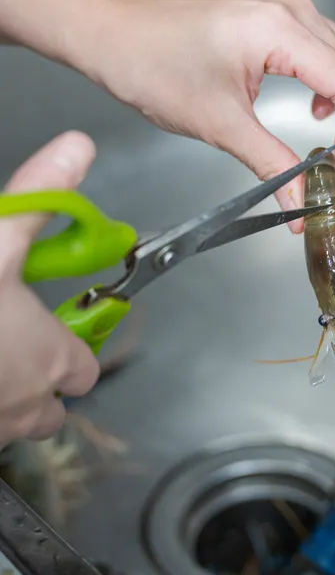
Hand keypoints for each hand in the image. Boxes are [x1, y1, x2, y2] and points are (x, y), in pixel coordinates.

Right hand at [0, 132, 99, 448]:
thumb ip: (38, 197)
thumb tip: (78, 147)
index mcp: (50, 358)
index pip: (84, 370)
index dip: (70, 351)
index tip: (49, 330)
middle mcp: (26, 406)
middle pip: (50, 411)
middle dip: (36, 388)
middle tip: (6, 348)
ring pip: (9, 427)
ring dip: (0, 404)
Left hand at [85, 0, 334, 229]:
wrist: (114, 30)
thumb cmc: (150, 62)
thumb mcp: (217, 123)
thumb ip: (271, 163)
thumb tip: (300, 203)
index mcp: (280, 28)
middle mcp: (294, 10)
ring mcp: (289, 8)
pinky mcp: (279, 17)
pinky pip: (330, 52)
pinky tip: (322, 118)